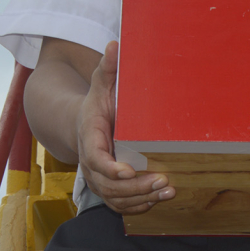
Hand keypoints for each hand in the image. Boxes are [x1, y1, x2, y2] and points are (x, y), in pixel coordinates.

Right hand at [76, 41, 175, 214]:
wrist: (82, 125)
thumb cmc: (97, 104)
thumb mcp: (100, 84)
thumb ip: (107, 68)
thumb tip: (115, 44)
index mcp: (89, 138)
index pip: (95, 158)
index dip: (110, 167)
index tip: (128, 171)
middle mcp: (91, 163)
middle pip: (108, 184)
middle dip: (134, 187)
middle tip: (162, 180)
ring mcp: (98, 178)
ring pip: (114, 198)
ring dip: (140, 198)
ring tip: (167, 190)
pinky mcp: (107, 187)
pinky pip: (119, 204)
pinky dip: (138, 206)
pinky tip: (159, 199)